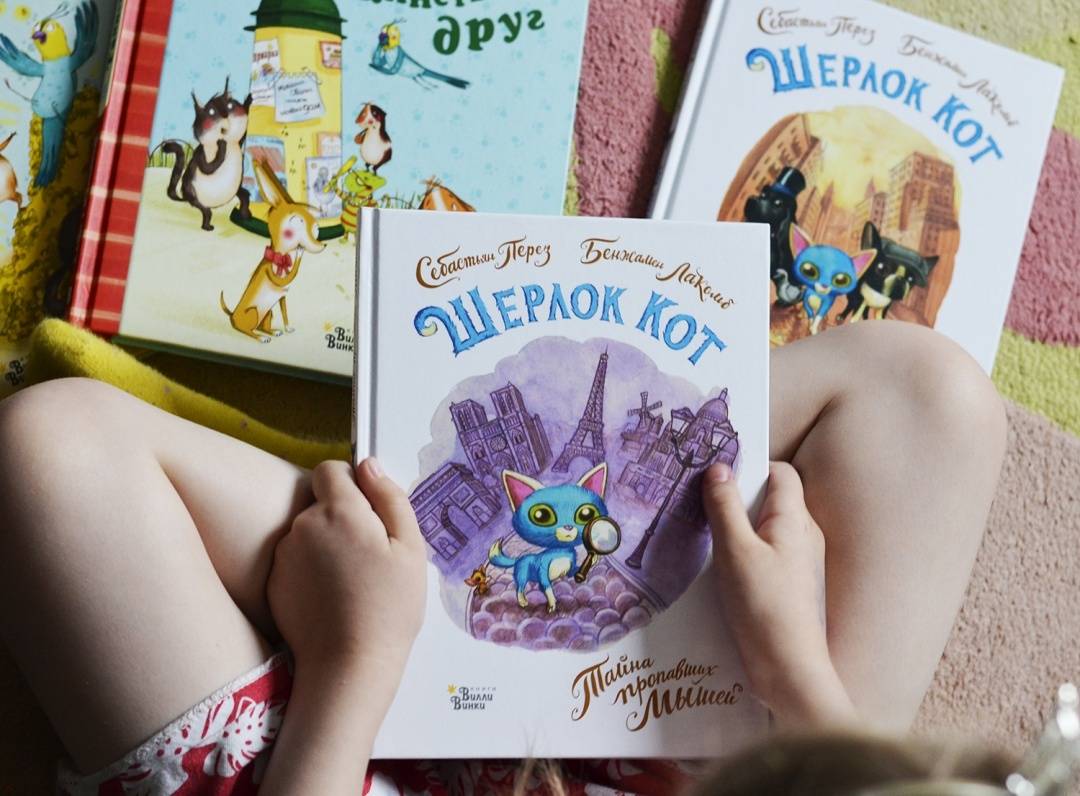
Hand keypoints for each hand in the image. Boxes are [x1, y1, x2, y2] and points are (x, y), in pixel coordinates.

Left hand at [267, 458, 425, 685]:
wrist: (348, 665)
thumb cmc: (388, 608)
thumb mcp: (410, 549)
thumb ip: (390, 498)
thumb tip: (370, 465)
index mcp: (340, 511)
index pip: (331, 469)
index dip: (351, 483)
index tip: (369, 510)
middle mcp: (303, 526)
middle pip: (320, 503)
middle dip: (342, 518)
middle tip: (369, 555)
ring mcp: (284, 556)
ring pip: (307, 533)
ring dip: (325, 544)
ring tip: (350, 581)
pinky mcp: (273, 583)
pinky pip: (294, 562)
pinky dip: (309, 571)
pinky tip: (330, 597)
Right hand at [703, 461, 856, 729]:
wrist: (788, 668)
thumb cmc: (763, 604)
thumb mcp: (735, 550)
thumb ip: (725, 507)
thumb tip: (718, 468)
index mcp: (795, 518)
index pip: (780, 472)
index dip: (751, 466)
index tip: (717, 473)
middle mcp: (804, 534)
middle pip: (772, 498)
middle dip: (738, 496)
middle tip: (702, 500)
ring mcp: (800, 561)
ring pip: (766, 527)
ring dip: (738, 525)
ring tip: (705, 531)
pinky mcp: (790, 585)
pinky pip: (766, 552)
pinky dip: (743, 550)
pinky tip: (720, 565)